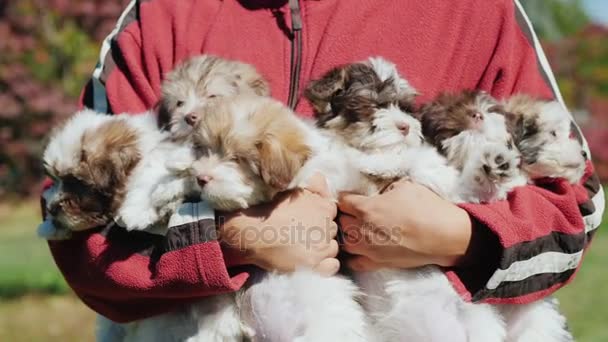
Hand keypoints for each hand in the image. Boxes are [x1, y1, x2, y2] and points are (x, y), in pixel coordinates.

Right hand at [217, 173, 339, 275]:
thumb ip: (313, 186)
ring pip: (333, 248)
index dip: (320, 217)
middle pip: (333, 231)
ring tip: (304, 248)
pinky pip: (333, 266)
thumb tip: (323, 178)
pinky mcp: (315, 265)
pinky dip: (326, 265)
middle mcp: (327, 226)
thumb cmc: (272, 213)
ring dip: (323, 249)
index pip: (332, 213)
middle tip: (303, 235)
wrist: (255, 235)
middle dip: (321, 232)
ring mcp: (322, 247)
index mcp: (324, 207)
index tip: (308, 221)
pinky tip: (313, 261)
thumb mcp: (292, 193)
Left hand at [338, 180, 471, 270]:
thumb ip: (386, 190)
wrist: (444, 235)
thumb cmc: (427, 208)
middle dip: (346, 216)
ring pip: (344, 242)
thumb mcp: (405, 187)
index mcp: (367, 208)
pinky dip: (354, 256)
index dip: (346, 198)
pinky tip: (361, 249)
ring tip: (358, 231)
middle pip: (341, 222)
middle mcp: (362, 229)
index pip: (342, 202)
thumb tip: (381, 195)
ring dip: (349, 235)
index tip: (351, 198)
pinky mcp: (378, 263)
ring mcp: (368, 249)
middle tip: (355, 213)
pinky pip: (355, 263)